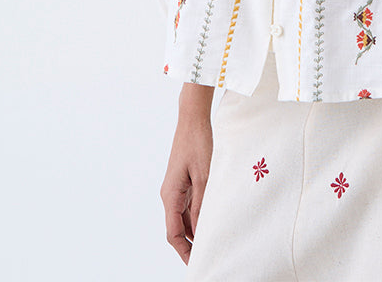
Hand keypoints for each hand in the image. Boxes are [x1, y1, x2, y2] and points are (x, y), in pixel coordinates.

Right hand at [160, 83, 213, 264]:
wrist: (193, 119)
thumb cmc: (198, 143)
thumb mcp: (204, 176)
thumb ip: (202, 204)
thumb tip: (202, 230)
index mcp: (170, 195)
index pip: (174, 233)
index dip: (184, 251)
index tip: (196, 263)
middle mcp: (170, 194)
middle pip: (177, 228)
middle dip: (189, 244)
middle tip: (206, 255)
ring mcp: (176, 188)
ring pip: (183, 218)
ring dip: (195, 230)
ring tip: (212, 240)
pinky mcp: (183, 181)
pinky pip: (188, 205)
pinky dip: (198, 215)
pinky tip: (211, 219)